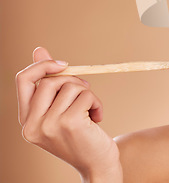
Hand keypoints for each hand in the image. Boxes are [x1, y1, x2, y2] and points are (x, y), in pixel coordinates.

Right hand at [15, 47, 121, 181]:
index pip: (23, 80)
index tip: (63, 63)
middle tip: (85, 92)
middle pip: (50, 80)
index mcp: (26, 120)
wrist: (96, 165)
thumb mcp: (59, 110)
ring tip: (91, 110)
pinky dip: (97, 102)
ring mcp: (49, 125)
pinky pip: (86, 95)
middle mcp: (32, 125)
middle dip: (73, 80)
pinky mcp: (70, 123)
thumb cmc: (80, 136)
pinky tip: (98, 117)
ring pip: (71, 86)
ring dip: (88, 93)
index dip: (42, 65)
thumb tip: (39, 50)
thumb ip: (48, 84)